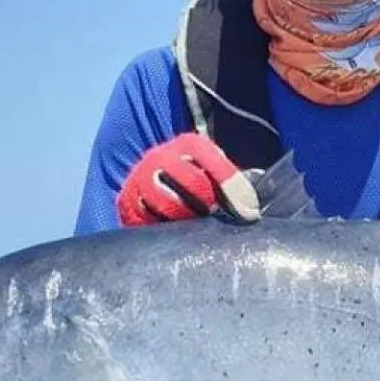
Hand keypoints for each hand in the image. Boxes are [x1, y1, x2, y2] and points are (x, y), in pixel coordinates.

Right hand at [115, 134, 260, 226]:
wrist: (151, 178)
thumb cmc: (196, 178)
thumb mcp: (212, 169)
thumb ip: (232, 181)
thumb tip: (252, 205)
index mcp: (188, 144)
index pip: (213, 161)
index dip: (233, 186)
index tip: (250, 211)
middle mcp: (160, 157)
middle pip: (193, 183)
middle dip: (213, 204)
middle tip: (225, 219)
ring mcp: (140, 180)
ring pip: (169, 204)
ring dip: (190, 219)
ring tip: (203, 229)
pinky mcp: (127, 204)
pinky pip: (147, 222)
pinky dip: (165, 229)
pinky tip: (180, 236)